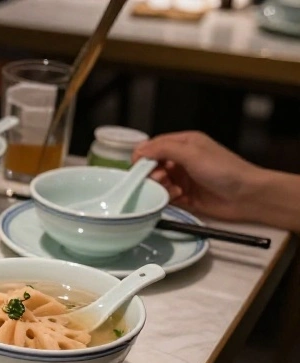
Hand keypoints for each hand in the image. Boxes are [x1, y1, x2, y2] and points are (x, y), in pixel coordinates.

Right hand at [133, 131, 262, 222]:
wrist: (247, 195)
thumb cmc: (225, 170)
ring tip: (173, 189)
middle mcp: (182, 159)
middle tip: (159, 179)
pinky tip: (179, 196)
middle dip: (151, 173)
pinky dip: (167, 197)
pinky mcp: (185, 196)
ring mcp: (183, 178)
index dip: (143, 156)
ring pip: (157, 182)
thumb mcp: (192, 153)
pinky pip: (165, 196)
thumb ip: (163, 149)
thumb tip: (140, 150)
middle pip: (152, 165)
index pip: (153, 146)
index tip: (138, 167)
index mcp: (185, 143)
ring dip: (160, 187)